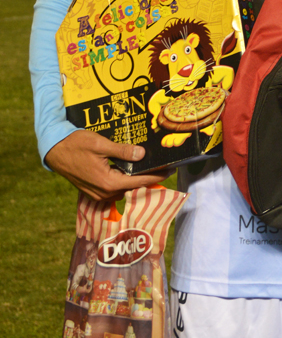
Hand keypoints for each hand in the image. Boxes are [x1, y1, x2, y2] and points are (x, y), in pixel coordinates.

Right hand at [45, 131, 172, 200]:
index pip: (139, 182)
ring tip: (148, 167)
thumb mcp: (100, 143)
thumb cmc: (75, 144)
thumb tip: (142, 154)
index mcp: (108, 182)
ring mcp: (98, 194)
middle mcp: (104, 192)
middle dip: (148, 178)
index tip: (170, 171)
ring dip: (135, 180)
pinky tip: (130, 170)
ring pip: (124, 189)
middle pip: (133, 187)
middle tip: (163, 167)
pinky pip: (114, 188)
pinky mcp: (93, 191)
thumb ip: (122, 151)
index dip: (156, 176)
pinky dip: (124, 180)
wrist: (54, 151)